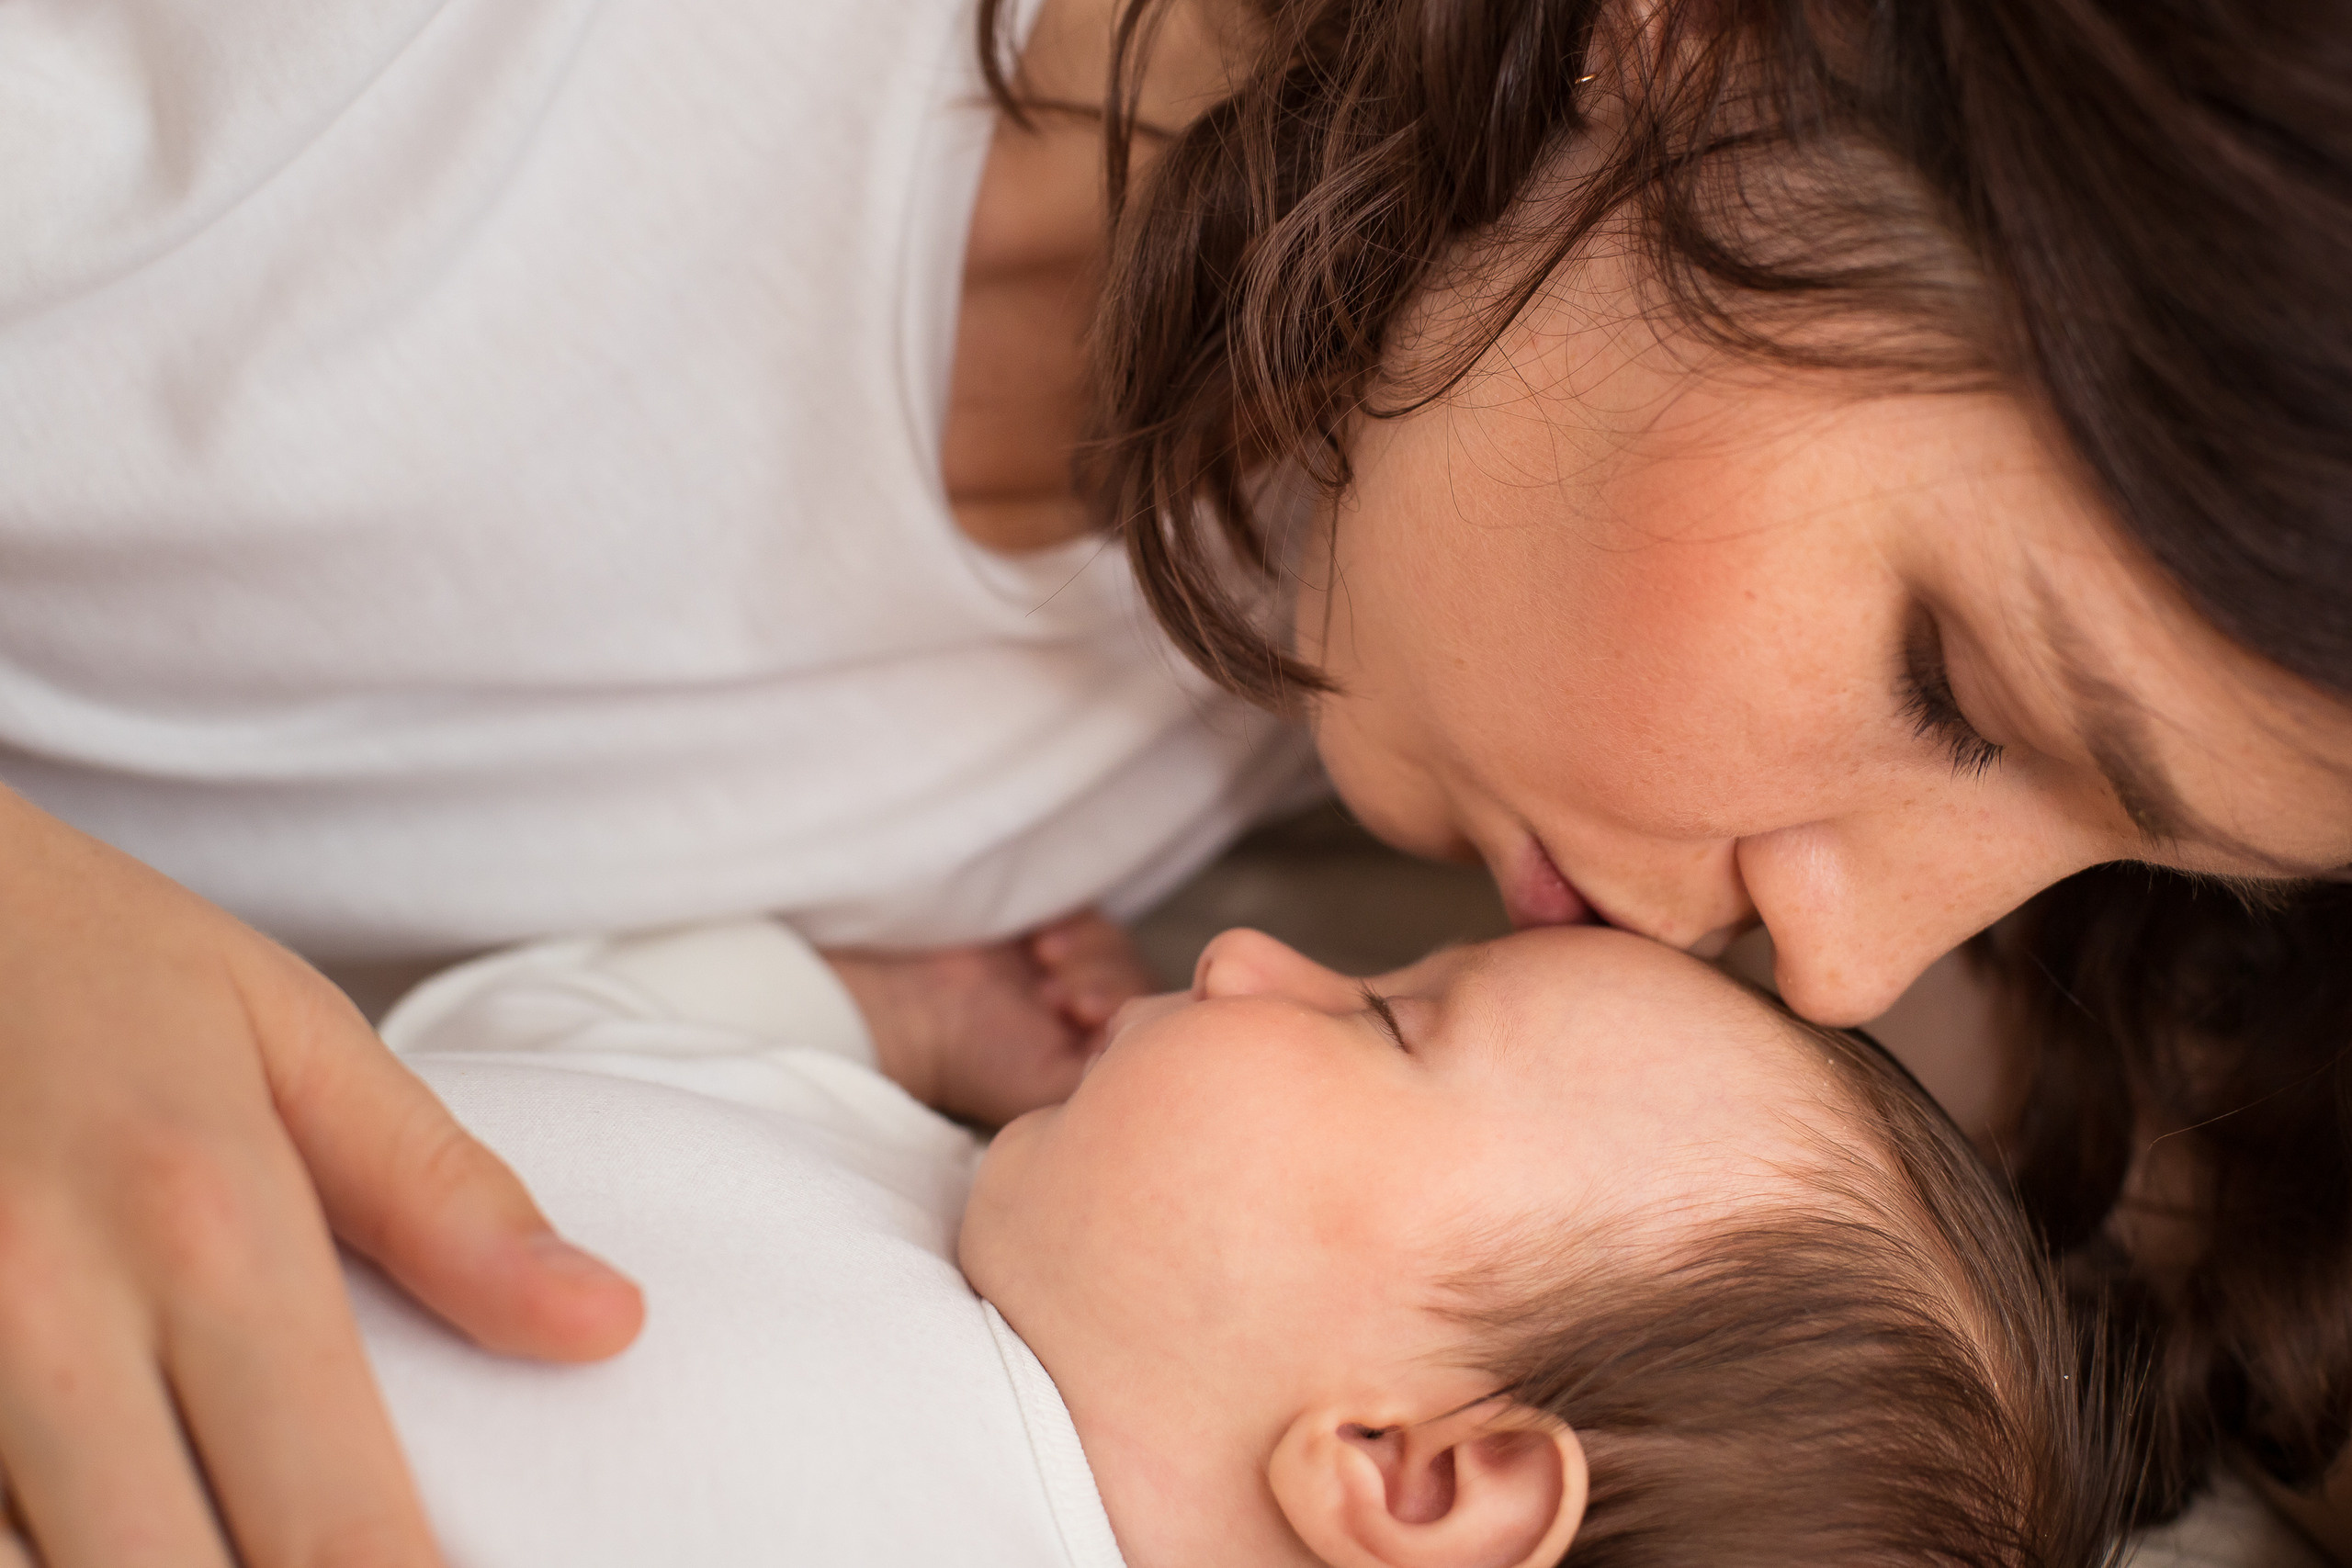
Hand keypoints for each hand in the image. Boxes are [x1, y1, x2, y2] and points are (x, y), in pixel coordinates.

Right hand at [0, 790, 643, 1566]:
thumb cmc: (98, 965)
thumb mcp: (292, 1035)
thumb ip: (445, 1199)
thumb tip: (609, 1327)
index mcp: (208, 1226)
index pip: (335, 1520)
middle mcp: (48, 1320)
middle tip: (362, 1565)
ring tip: (244, 1541)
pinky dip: (40, 1547)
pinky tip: (121, 1525)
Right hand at [823, 909, 1155, 1125]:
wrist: (914, 1010)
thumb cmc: (977, 1061)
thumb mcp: (1052, 1087)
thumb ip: (1109, 1080)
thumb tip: (1156, 1060)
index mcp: (1097, 1059)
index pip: (1153, 1029)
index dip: (1134, 1014)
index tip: (1085, 1015)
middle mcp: (1090, 1017)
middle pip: (1141, 983)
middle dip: (1106, 981)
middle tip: (1062, 997)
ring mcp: (1074, 971)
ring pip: (1122, 949)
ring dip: (1090, 955)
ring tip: (1044, 970)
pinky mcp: (1058, 931)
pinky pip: (1097, 918)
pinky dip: (1078, 927)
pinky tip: (1041, 944)